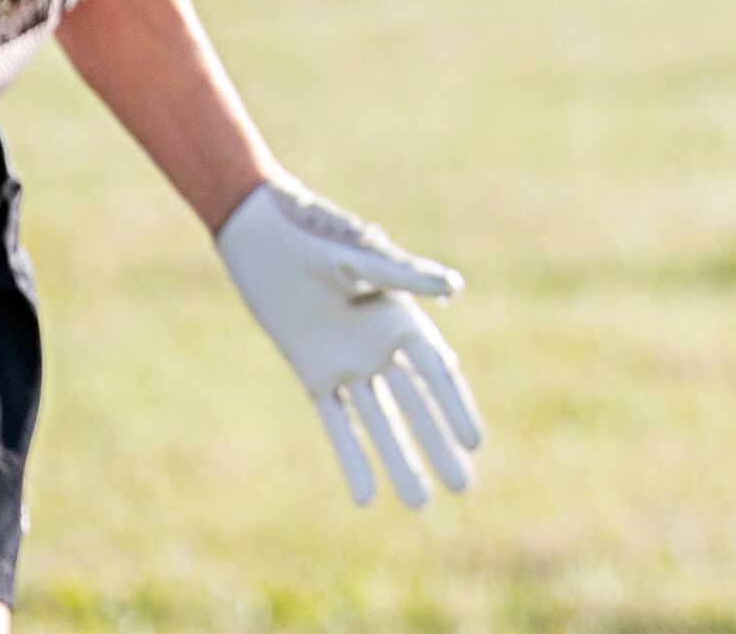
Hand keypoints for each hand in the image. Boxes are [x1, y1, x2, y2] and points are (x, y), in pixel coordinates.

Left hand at [216, 179, 484, 508]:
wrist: (260, 232)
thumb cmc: (314, 232)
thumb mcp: (358, 256)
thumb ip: (403, 277)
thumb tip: (454, 286)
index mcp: (400, 316)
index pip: (437, 372)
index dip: (456, 407)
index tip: (474, 443)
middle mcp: (380, 345)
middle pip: (416, 406)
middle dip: (438, 445)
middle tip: (463, 488)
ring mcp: (348, 362)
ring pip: (380, 422)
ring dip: (400, 460)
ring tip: (420, 504)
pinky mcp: (314, 373)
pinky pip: (337, 422)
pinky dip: (351, 456)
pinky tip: (364, 496)